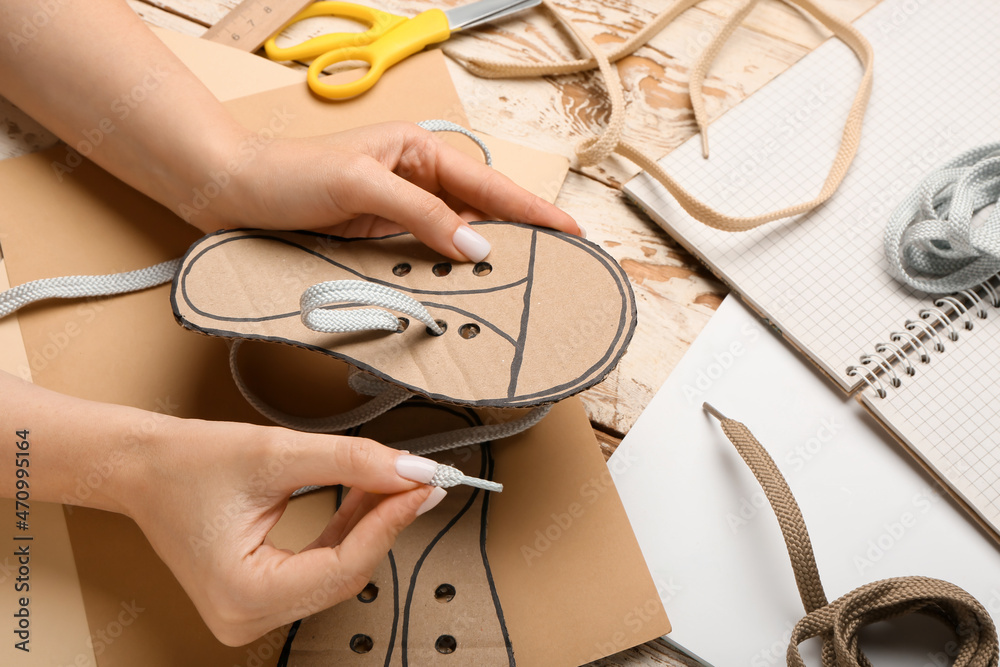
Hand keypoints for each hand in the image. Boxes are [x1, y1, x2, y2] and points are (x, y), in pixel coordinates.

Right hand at [124, 416, 444, 645]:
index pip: (346, 564)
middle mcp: (247, 618)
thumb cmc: (190, 463)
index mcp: (245, 595)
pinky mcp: (260, 598)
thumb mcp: (277, 452)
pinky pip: (323, 568)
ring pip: (340, 571)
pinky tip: (365, 496)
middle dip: (384, 521)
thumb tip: (410, 471)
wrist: (143, 468)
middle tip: (417, 477)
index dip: (391, 521)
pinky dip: (348, 531)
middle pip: (347, 572)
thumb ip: (350, 462)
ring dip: (369, 525)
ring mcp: (253, 613)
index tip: (425, 484)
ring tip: (393, 479)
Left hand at [192, 121, 581, 261]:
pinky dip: (446, 276)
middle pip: (480, 214)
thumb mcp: (359, 184)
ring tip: (518, 288)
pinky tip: (463, 292)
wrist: (232, 193)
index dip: (531, 210)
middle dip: (517, 241)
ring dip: (481, 264)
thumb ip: (419, 213)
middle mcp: (415, 182)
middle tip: (554, 270)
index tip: (569, 230)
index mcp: (418, 151)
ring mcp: (400, 214)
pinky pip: (426, 259)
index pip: (487, 184)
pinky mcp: (381, 241)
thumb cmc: (287, 172)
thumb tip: (472, 244)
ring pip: (455, 241)